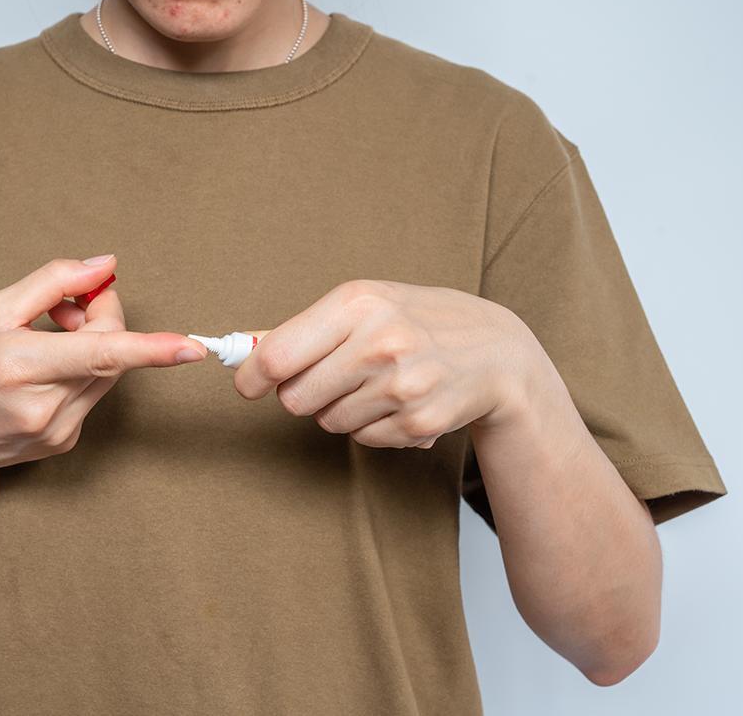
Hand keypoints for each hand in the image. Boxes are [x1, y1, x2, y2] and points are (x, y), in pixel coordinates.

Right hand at [0, 256, 207, 483]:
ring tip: (49, 336)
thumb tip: (105, 265)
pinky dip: (83, 371)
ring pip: (108, 373)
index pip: (99, 354)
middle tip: (64, 305)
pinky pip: (93, 393)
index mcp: (17, 367)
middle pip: (110, 352)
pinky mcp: (64, 442)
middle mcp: (42, 406)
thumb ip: (52, 283)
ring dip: (95, 344)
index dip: (150, 348)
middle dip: (101, 316)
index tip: (192, 347)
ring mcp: (56, 431)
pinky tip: (48, 370)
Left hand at [232, 279, 540, 447]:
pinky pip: (361, 439)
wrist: (498, 351)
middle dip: (302, 394)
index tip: (247, 385)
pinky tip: (398, 401)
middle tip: (330, 378)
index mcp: (359, 304)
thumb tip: (245, 354)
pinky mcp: (418, 424)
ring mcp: (402, 387)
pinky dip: (371, 426)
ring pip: (327, 422)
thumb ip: (306, 329)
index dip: (252, 376)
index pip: (278, 354)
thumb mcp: (367, 304)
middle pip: (295, 397)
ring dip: (340, 409)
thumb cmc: (418, 321)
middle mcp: (380, 343)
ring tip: (375, 384)